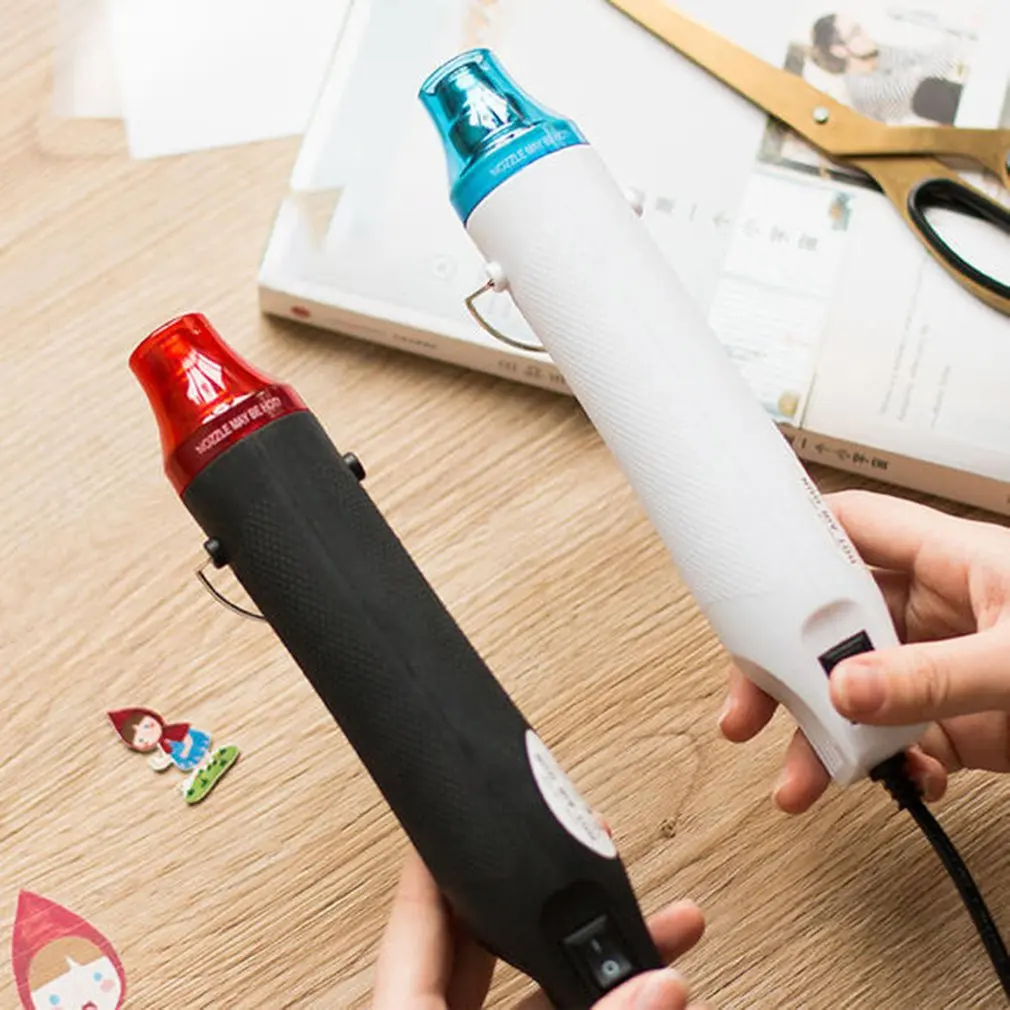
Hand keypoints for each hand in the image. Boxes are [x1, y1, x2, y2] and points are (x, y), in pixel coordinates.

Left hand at [371, 848, 708, 1009]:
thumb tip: (656, 986)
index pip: (417, 907)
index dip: (444, 849)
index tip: (475, 805)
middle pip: (484, 937)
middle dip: (546, 896)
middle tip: (589, 855)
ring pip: (528, 986)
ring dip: (591, 958)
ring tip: (657, 927)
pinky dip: (590, 1004)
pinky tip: (641, 992)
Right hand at [719, 489, 1009, 812]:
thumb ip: (933, 677)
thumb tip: (848, 691)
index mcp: (950, 559)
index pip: (849, 528)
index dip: (791, 540)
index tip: (741, 569)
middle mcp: (939, 607)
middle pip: (834, 621)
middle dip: (788, 666)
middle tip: (751, 705)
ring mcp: (947, 665)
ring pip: (859, 688)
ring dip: (828, 735)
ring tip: (805, 779)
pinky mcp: (966, 720)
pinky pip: (902, 737)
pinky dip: (889, 766)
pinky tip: (899, 782)